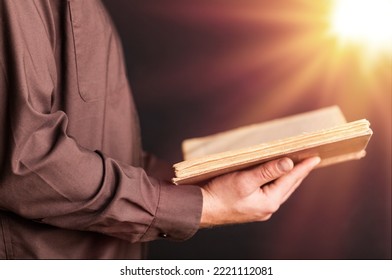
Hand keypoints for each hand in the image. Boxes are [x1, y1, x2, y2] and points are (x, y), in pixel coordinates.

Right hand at [200, 156, 319, 227]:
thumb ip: (267, 171)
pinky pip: (269, 194)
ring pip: (279, 191)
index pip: (290, 180)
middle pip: (287, 187)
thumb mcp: (245, 179)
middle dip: (298, 174)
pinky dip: (275, 184)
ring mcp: (259, 210)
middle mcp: (267, 208)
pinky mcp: (250, 208)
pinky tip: (273, 179)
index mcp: (269, 201)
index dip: (303, 168)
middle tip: (309, 161)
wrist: (202, 209)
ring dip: (287, 179)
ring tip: (295, 169)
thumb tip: (288, 164)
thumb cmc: (220, 194)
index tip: (315, 158)